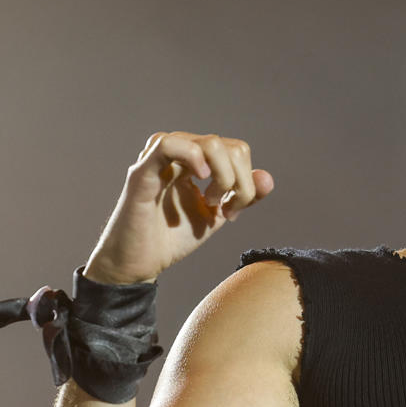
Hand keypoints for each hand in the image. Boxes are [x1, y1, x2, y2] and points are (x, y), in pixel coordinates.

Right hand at [84, 132, 274, 283]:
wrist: (138, 264)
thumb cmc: (170, 238)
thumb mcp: (216, 216)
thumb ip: (241, 197)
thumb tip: (267, 178)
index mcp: (194, 161)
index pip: (236, 150)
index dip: (246, 180)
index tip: (234, 211)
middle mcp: (177, 155)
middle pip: (227, 145)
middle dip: (239, 181)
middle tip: (225, 209)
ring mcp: (159, 160)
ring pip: (207, 142)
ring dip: (223, 175)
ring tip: (211, 201)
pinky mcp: (142, 173)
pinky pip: (167, 144)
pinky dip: (192, 156)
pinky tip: (201, 180)